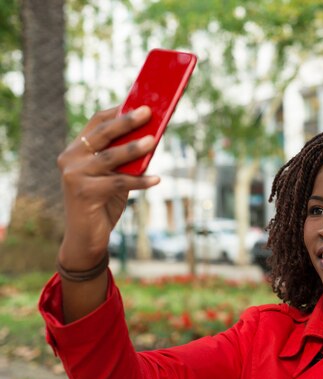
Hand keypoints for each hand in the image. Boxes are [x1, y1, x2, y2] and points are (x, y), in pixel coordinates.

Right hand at [57, 106, 159, 270]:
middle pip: (103, 134)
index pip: (97, 122)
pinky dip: (140, 181)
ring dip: (135, 148)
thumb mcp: (113, 175)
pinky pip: (118, 183)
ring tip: (154, 141)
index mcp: (76, 149)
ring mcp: (74, 175)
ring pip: (110, 157)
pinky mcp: (84, 193)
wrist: (87, 238)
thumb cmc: (104, 202)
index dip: (118, 111)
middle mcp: (70, 158)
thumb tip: (152, 136)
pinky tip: (157, 179)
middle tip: (148, 112)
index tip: (141, 102)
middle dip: (127, 121)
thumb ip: (124, 158)